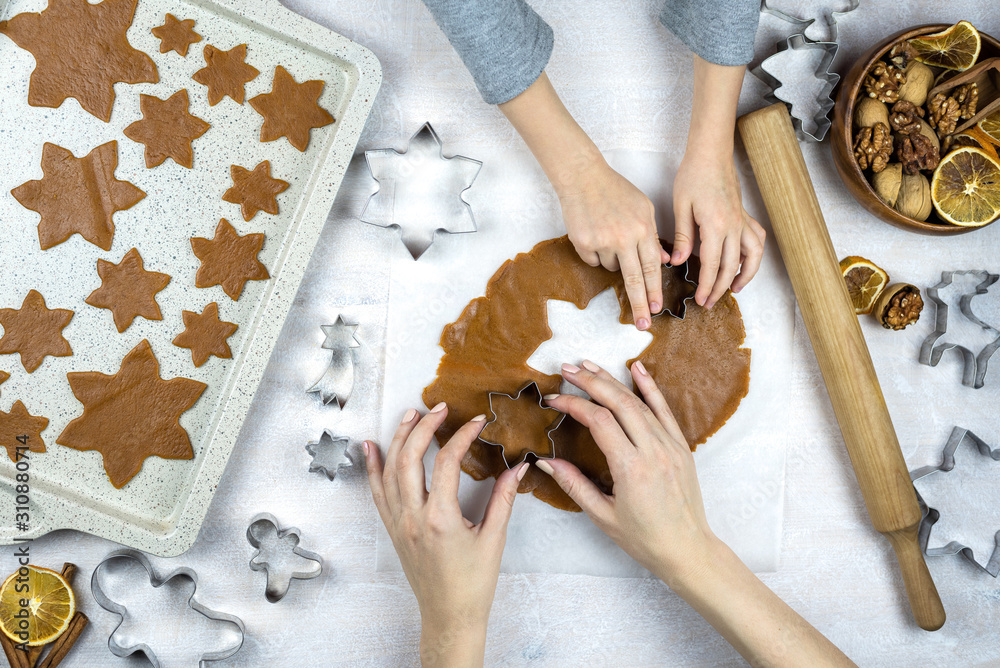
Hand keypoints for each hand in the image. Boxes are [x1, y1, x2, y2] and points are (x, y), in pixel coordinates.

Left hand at [364, 404, 527, 666]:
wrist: (450, 616)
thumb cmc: (473, 584)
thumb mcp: (494, 539)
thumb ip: (504, 499)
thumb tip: (517, 469)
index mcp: (441, 518)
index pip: (448, 462)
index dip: (462, 436)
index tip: (476, 423)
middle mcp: (414, 517)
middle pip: (410, 458)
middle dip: (423, 427)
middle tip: (439, 409)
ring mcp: (399, 523)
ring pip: (389, 471)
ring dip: (398, 439)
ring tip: (410, 415)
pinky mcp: (393, 529)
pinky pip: (377, 492)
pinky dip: (373, 467)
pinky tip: (372, 447)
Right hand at [497, 72, 667, 330]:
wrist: (583, 176)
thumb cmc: (615, 191)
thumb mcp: (643, 208)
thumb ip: (654, 236)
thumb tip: (665, 261)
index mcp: (644, 229)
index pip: (652, 268)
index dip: (655, 291)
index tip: (658, 310)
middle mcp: (625, 238)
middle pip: (635, 280)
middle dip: (641, 305)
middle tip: (644, 325)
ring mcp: (603, 241)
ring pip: (612, 267)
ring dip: (612, 259)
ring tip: (608, 233)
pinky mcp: (583, 243)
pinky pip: (593, 260)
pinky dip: (595, 252)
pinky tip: (594, 233)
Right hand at [536, 359, 716, 582]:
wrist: (687, 550)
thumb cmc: (645, 539)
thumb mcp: (602, 516)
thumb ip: (573, 484)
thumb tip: (545, 461)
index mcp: (631, 469)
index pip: (599, 421)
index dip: (574, 405)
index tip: (554, 399)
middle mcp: (653, 451)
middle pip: (619, 403)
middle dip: (590, 382)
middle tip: (567, 369)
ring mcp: (671, 447)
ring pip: (639, 403)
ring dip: (613, 381)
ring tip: (589, 366)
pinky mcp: (682, 448)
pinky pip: (664, 410)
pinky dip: (650, 388)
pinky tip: (637, 369)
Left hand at [671, 55, 765, 309]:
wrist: (711, 154)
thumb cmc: (693, 176)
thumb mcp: (680, 207)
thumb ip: (681, 236)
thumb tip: (677, 261)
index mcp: (715, 226)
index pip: (712, 265)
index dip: (707, 285)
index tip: (700, 299)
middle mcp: (734, 226)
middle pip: (731, 266)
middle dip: (721, 288)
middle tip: (709, 302)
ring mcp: (742, 221)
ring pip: (753, 256)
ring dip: (745, 275)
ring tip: (734, 289)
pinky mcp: (745, 216)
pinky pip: (757, 241)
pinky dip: (754, 256)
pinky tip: (745, 264)